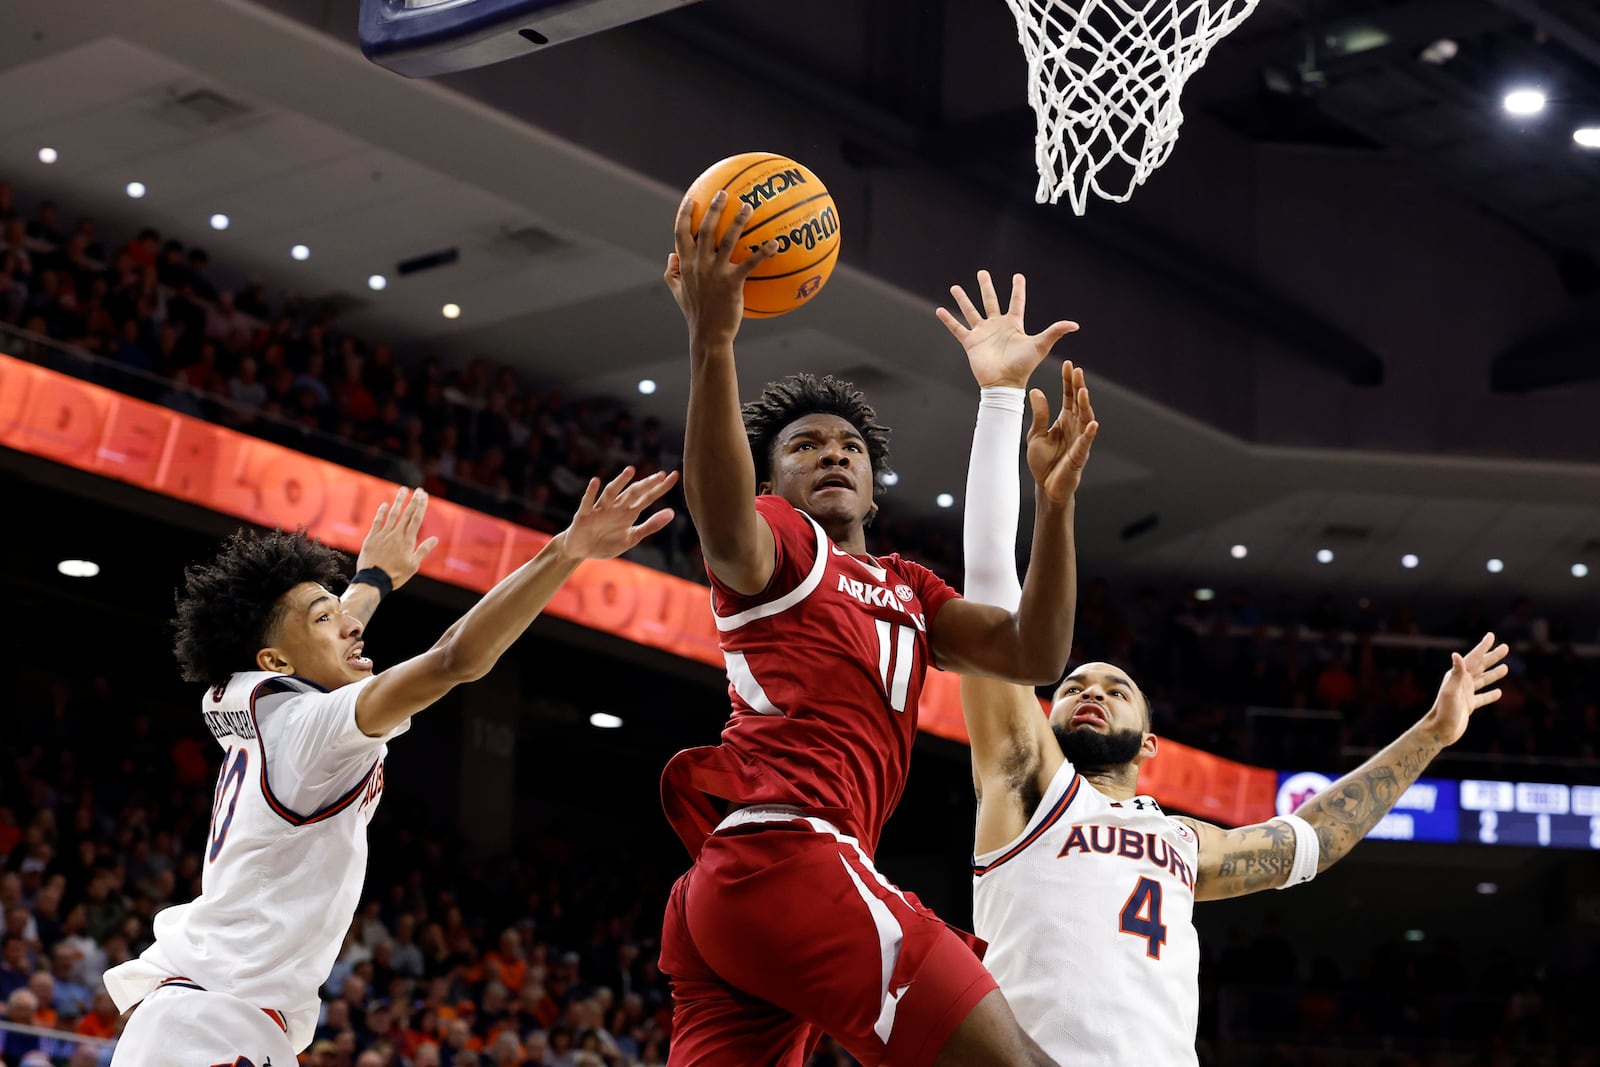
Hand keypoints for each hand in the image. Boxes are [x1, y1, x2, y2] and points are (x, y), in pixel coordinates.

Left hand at [356, 487, 440, 590]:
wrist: (373, 580)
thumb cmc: (395, 575)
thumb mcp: (413, 565)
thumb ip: (423, 550)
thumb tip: (435, 538)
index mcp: (407, 541)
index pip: (416, 519)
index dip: (421, 506)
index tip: (424, 495)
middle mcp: (396, 534)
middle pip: (407, 514)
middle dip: (414, 501)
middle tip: (419, 490)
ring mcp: (383, 535)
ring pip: (392, 514)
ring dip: (399, 502)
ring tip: (403, 490)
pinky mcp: (371, 538)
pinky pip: (377, 522)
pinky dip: (381, 512)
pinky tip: (385, 504)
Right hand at [562, 467, 680, 560]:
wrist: (581, 550)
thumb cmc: (606, 542)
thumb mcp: (632, 537)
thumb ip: (651, 525)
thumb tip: (672, 512)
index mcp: (629, 512)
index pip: (648, 497)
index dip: (661, 488)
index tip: (674, 476)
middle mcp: (616, 507)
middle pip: (633, 493)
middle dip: (646, 484)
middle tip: (660, 475)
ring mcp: (600, 509)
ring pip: (612, 493)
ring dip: (620, 482)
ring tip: (631, 471)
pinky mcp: (584, 515)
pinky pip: (588, 502)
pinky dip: (591, 492)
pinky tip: (595, 481)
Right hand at [664, 192, 777, 346]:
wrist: (708, 335)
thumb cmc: (696, 313)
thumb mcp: (677, 292)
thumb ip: (672, 272)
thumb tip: (671, 254)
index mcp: (685, 264)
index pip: (681, 233)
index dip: (685, 214)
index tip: (691, 199)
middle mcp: (698, 265)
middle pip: (704, 229)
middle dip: (714, 208)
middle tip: (724, 193)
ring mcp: (715, 273)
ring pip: (727, 240)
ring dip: (738, 221)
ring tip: (748, 206)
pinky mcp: (732, 283)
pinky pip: (750, 264)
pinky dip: (763, 253)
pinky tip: (775, 244)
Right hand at [936, 271, 1077, 388]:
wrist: (1004, 383)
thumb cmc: (1023, 366)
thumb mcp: (1040, 345)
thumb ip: (1055, 332)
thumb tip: (1076, 324)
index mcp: (1013, 324)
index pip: (1016, 302)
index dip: (1018, 289)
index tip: (1018, 276)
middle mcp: (996, 326)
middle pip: (990, 301)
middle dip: (986, 286)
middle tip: (982, 273)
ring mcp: (982, 333)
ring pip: (970, 311)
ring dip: (963, 299)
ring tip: (955, 287)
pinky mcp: (970, 342)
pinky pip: (957, 328)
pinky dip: (948, 320)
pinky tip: (939, 310)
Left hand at [1025, 361, 1097, 503]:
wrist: (1045, 486)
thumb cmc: (1043, 461)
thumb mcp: (1035, 434)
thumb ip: (1039, 414)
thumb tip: (1035, 391)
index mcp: (1064, 420)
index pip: (1068, 396)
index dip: (1069, 381)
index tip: (1069, 364)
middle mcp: (1074, 427)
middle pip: (1078, 404)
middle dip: (1078, 387)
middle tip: (1077, 371)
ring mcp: (1079, 441)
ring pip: (1085, 419)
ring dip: (1085, 405)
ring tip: (1083, 391)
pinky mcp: (1080, 456)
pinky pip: (1086, 443)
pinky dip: (1090, 433)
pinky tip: (1092, 423)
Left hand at [1425, 632, 1509, 745]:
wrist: (1439, 731)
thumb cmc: (1444, 711)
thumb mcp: (1451, 691)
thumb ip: (1456, 674)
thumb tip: (1456, 655)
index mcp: (1457, 676)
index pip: (1473, 658)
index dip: (1483, 647)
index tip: (1492, 636)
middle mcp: (1461, 683)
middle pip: (1480, 666)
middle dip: (1493, 657)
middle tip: (1506, 647)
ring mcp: (1465, 694)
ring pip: (1483, 681)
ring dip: (1494, 674)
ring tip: (1506, 668)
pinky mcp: (1468, 706)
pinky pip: (1482, 698)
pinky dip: (1491, 694)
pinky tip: (1499, 693)